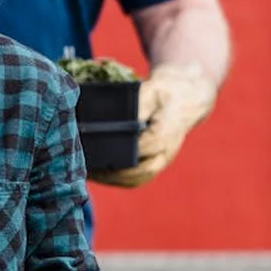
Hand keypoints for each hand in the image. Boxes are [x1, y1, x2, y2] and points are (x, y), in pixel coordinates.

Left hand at [90, 63, 215, 187]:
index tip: (94, 153)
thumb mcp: (151, 90)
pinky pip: (137, 178)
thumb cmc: (164, 92)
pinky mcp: (156, 163)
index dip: (115, 154)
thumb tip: (117, 120)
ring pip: (136, 179)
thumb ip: (137, 105)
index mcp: (164, 135)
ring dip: (111, 179)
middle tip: (85, 168)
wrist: (185, 98)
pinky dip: (117, 179)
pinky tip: (99, 174)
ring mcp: (162, 161)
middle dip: (109, 173)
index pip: (138, 150)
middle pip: (136, 172)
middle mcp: (165, 153)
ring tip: (88, 173)